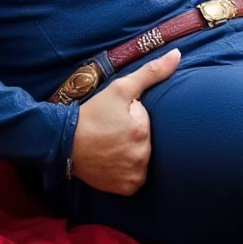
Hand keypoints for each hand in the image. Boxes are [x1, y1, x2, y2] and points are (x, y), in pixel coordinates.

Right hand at [70, 48, 180, 194]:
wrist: (65, 143)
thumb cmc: (92, 114)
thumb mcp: (120, 88)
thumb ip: (151, 72)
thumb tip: (177, 54)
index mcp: (142, 131)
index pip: (146, 118)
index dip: (132, 114)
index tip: (115, 115)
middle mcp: (142, 156)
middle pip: (145, 138)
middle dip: (132, 131)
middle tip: (111, 129)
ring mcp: (135, 175)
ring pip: (142, 156)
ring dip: (131, 150)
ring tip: (111, 144)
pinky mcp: (127, 188)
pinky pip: (136, 176)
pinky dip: (128, 169)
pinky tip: (114, 160)